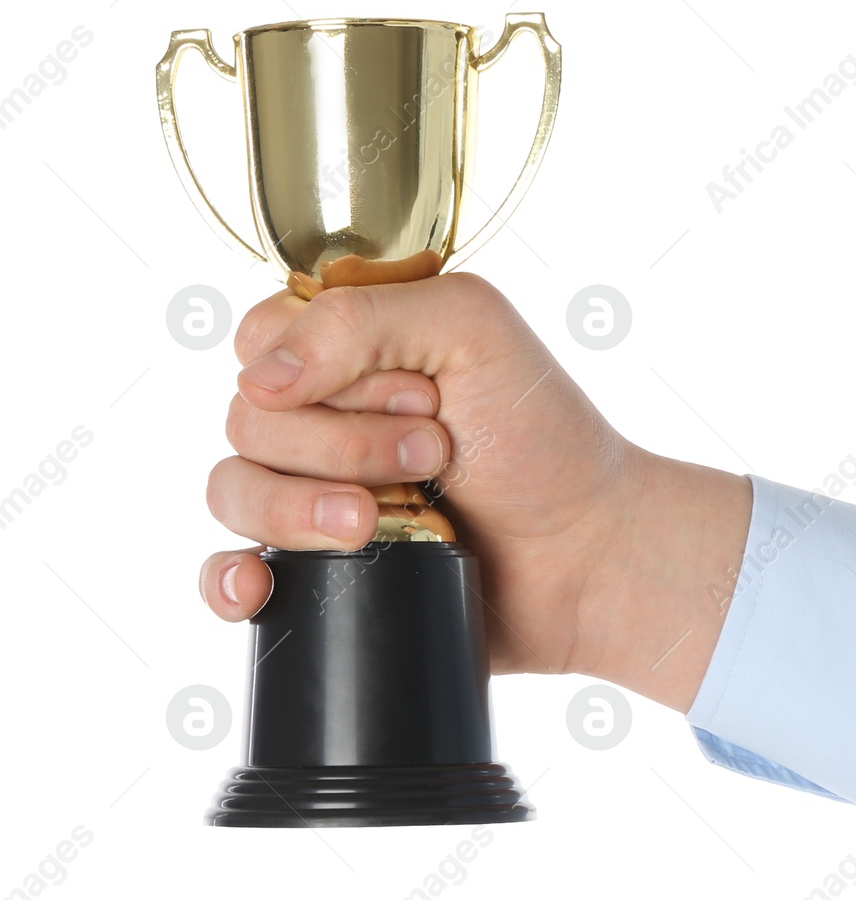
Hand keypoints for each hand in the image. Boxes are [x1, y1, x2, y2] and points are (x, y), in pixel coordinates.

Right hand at [198, 271, 751, 711]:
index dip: (323, 369)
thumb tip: (259, 377)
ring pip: (231, 490)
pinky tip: (260, 582)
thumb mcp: (472, 329)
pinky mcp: (316, 571)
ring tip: (382, 521)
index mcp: (351, 351)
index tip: (420, 393)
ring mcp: (314, 496)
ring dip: (302, 506)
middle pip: (247, 418)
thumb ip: (360, 318)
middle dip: (344, 442)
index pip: (261, 339)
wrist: (587, 557)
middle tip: (437, 455)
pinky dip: (230, 578)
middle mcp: (321, 419)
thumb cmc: (544, 438)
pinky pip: (225, 572)